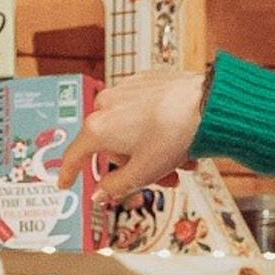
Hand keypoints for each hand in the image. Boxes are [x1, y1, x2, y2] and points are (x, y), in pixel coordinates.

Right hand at [58, 67, 207, 202]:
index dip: (69, 173)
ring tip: (178, 160)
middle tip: (159, 178)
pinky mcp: (144, 81)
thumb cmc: (175, 134)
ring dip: (148, 148)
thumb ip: (115, 187)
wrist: (209, 103)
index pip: (74, 156)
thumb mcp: (143, 172)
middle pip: (110, 146)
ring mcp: (124, 90)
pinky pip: (140, 110)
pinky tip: (174, 134)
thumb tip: (99, 193)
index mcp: (97, 129)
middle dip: (133, 165)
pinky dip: (153, 126)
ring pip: (127, 129)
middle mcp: (105, 105)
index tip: (65, 183)